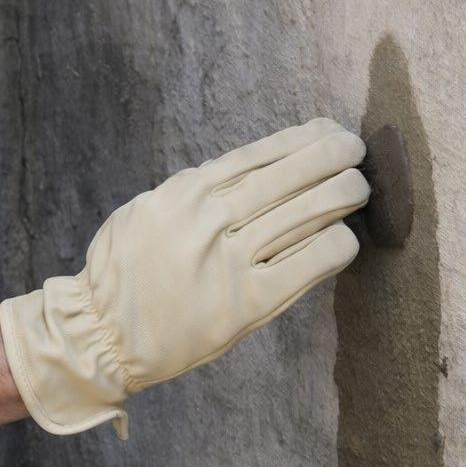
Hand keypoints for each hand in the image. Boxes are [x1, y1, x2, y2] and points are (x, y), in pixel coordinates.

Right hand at [0, 118, 368, 437]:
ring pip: (304, 214)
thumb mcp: (149, 212)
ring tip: (361, 188)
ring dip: (342, 195)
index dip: (302, 140)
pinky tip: (348, 239)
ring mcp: (231, 262)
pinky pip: (305, 265)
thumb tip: (249, 175)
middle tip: (356, 153)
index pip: (259, 154)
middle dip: (333, 157)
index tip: (327, 131)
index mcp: (187, 192)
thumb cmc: (125, 275)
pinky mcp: (246, 304)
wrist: (104, 335)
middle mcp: (212, 219)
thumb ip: (195, 194)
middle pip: (290, 177)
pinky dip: (334, 247)